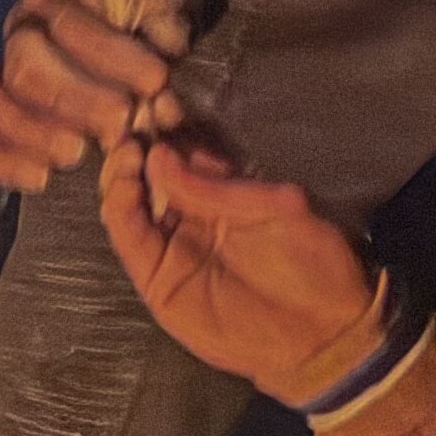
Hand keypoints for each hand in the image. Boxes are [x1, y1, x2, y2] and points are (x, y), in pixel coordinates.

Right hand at [0, 0, 193, 192]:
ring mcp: (3, 74)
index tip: (155, 82)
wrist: (136, 17)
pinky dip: (3, 162)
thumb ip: (165, 20)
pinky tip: (41, 179)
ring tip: (78, 154)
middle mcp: (20, 32)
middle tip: (119, 124)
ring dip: (34, 134)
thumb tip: (166, 48)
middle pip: (23, 67)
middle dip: (73, 101)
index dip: (110, 56)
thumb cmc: (149, 10)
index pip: (66, 24)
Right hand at [98, 130, 382, 399]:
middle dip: (135, 143)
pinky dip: (118, 209)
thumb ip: (220, 187)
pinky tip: (123, 187)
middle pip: (148, 171)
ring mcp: (169, 243)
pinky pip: (127, 238)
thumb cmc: (313, 265)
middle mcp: (190, 212)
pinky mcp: (154, 276)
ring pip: (129, 200)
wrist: (317, 335)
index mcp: (224, 190)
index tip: (155, 100)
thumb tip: (161, 158)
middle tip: (129, 123)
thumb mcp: (279, 209)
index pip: (185, 151)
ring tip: (126, 152)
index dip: (168, 126)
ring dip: (121, 173)